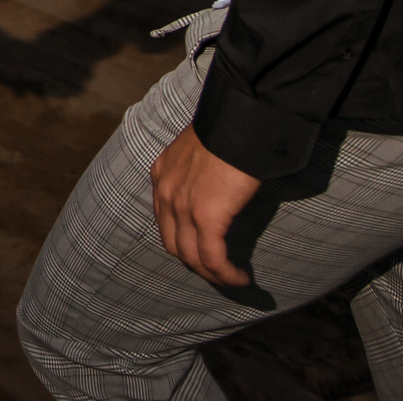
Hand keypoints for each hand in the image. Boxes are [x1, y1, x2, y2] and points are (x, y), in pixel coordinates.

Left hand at [150, 125, 260, 286]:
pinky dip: (226, 274)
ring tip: (233, 280)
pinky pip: (213, 259)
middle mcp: (165, 193)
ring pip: (192, 258)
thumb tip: (215, 185)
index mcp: (162, 174)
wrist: (238, 122)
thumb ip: (198, 171)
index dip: (184, 242)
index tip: (204, 251)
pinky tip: (241, 278)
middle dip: (196, 263)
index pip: (165, 221)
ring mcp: (182, 207)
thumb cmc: (228, 131)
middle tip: (219, 271)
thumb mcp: (200, 150)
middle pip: (174, 245)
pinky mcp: (206, 217)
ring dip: (213, 275)